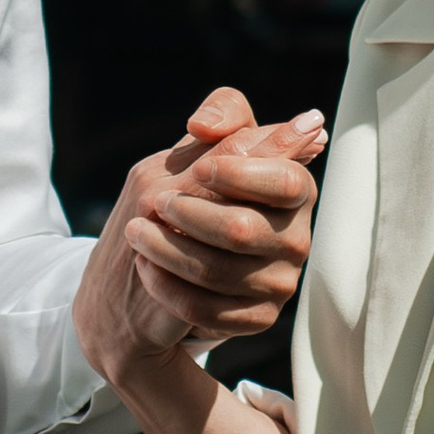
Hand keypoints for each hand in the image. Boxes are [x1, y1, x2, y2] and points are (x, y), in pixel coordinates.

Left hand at [72, 86, 324, 389]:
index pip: (287, 181)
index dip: (239, 174)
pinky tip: (146, 266)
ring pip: (218, 271)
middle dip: (189, 213)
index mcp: (295, 190)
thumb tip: (208, 123)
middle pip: (244, 229)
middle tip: (152, 202)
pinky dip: (167, 285)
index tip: (199, 168)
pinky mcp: (258, 318)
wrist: (164, 264)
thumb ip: (221, 115)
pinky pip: (206, 309)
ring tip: (136, 232)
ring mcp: (281, 282)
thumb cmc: (192, 192)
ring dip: (166, 248)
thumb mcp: (203, 146)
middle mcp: (297, 238)